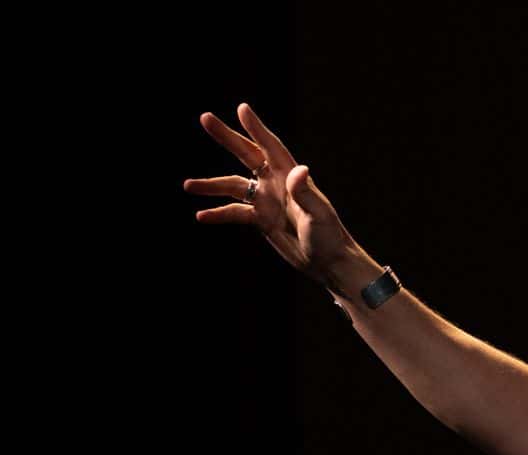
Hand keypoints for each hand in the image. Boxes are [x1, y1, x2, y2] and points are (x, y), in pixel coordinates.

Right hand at [183, 102, 359, 286]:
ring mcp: (267, 201)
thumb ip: (305, 192)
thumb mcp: (318, 213)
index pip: (270, 146)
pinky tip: (201, 216)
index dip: (256, 128)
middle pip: (247, 155)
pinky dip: (218, 214)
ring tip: (187, 185)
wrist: (328, 263)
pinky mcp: (262, 220)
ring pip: (233, 185)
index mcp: (291, 176)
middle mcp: (276, 184)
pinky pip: (234, 212)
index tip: (242, 108)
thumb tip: (298, 170)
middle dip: (227, 137)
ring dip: (211, 185)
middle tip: (205, 118)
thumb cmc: (329, 236)